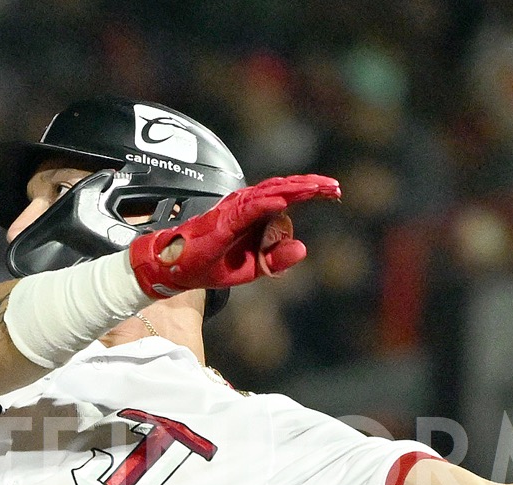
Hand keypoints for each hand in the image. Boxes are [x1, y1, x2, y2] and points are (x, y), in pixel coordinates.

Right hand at [128, 174, 340, 297]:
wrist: (177, 269)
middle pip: (283, 188)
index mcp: (255, 215)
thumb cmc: (211, 265)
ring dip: (293, 190)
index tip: (334, 191)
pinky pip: (247, 209)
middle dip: (311, 186)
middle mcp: (246, 206)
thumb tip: (304, 248)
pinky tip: (283, 201)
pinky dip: (266, 203)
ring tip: (317, 188)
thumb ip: (277, 259)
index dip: (310, 191)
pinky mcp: (222, 221)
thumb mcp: (253, 269)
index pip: (287, 197)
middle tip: (335, 187)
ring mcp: (233, 210)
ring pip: (269, 193)